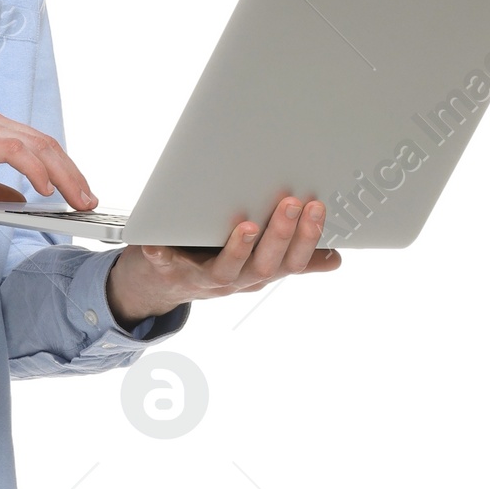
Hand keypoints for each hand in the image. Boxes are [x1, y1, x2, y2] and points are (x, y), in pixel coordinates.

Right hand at [0, 110, 96, 211]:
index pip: (36, 145)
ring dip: (64, 174)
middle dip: (72, 173)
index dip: (62, 168)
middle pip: (45, 143)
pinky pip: (16, 151)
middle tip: (90, 200)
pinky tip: (48, 189)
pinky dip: (37, 169)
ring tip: (79, 200)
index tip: (78, 192)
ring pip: (37, 146)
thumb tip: (22, 201)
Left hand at [107, 195, 341, 324]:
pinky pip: (166, 266)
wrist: (159, 285)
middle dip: (281, 236)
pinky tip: (156, 244)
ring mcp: (203, 278)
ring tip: (248, 226)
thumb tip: (333, 258)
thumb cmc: (212, 260)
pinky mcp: (170, 272)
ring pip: (227, 270)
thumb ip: (291, 257)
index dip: (308, 238)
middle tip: (291, 203)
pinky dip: (161, 255)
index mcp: (260, 271)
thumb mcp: (257, 262)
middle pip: (266, 266)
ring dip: (239, 249)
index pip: (293, 261)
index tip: (318, 207)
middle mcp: (237, 279)